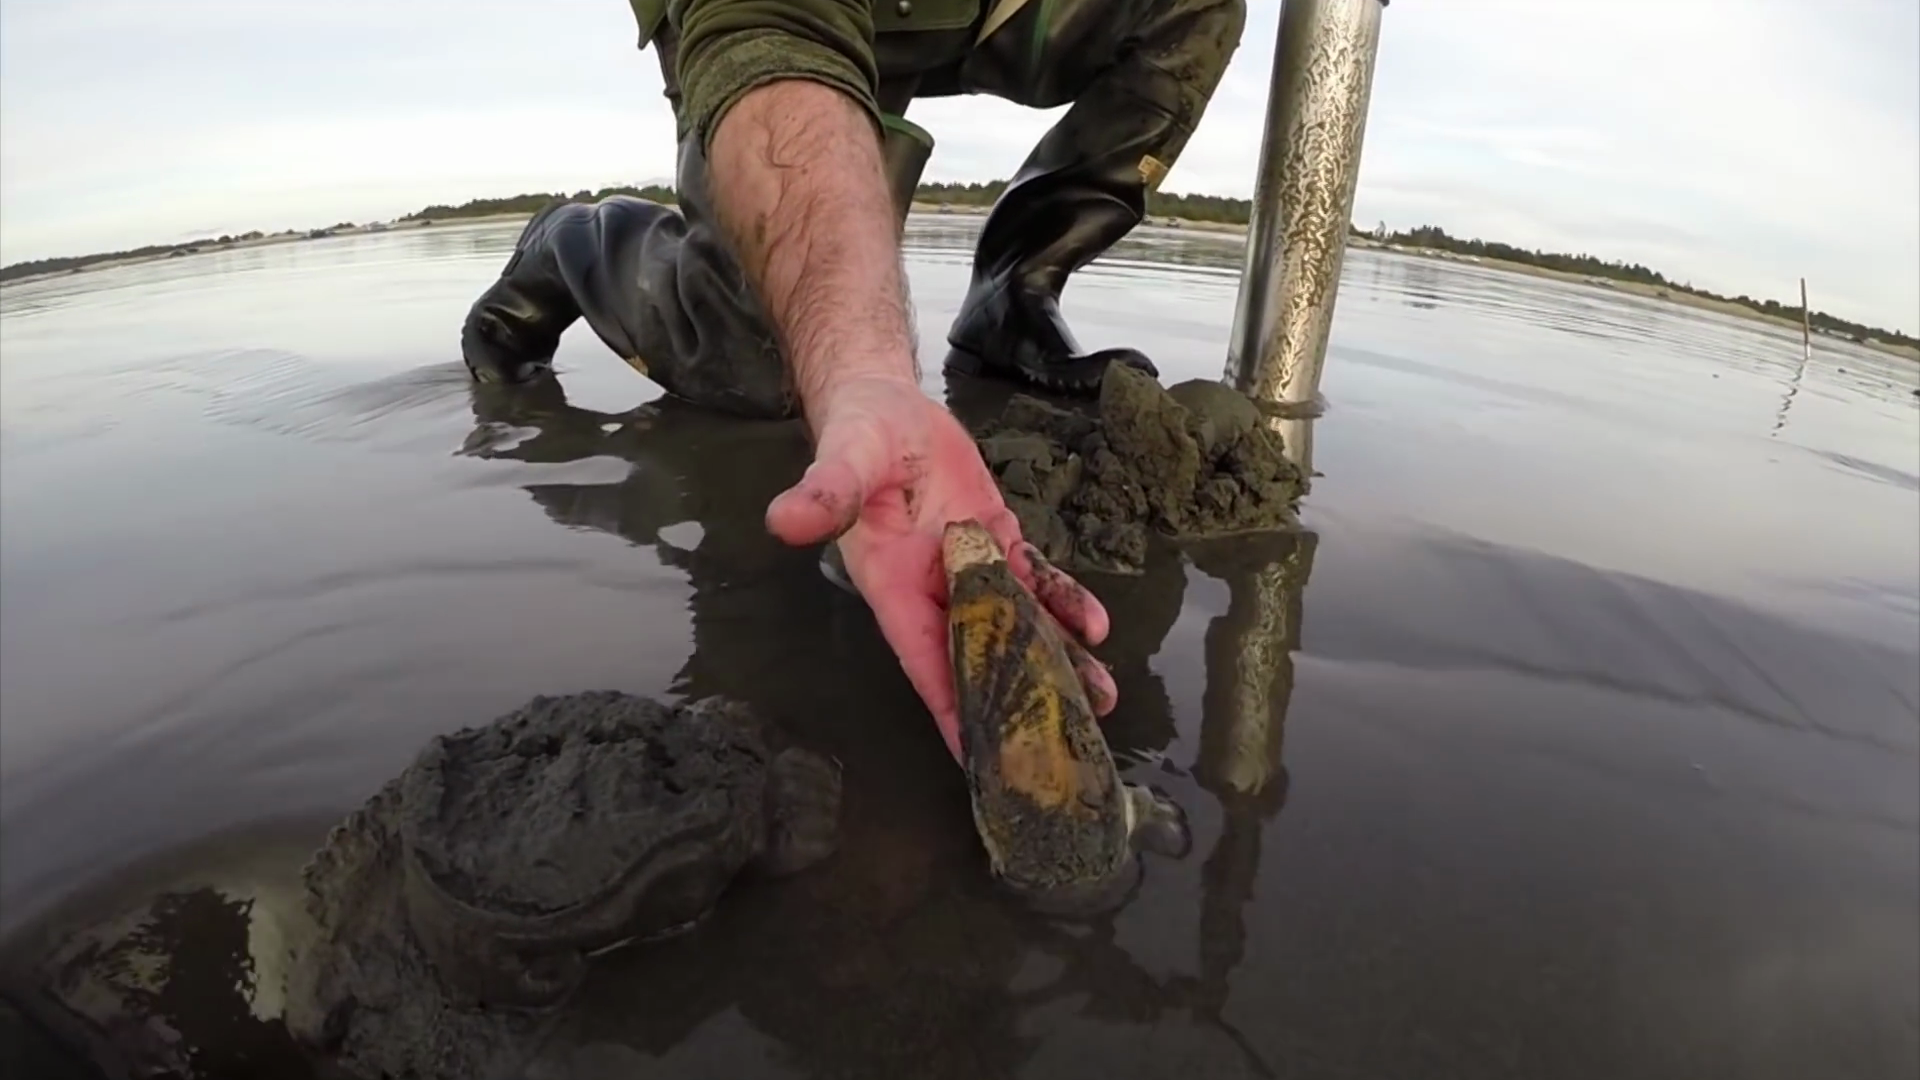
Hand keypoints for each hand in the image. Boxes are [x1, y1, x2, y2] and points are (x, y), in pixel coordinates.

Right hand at [763, 374, 1117, 759]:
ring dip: (1058, 658)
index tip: (980, 758)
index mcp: (893, 583)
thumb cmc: (857, 436)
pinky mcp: (998, 537)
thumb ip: (825, 493)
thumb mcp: (843, 460)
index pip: (926, 657)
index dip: (952, 706)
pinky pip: (1036, 578)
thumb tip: (784, 520)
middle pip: (983, 653)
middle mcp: (935, 587)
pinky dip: (1064, 601)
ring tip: (1102, 698)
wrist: (884, 404)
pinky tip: (1095, 626)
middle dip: (1022, 695)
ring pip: (1020, 622)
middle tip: (1066, 739)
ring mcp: (972, 565)